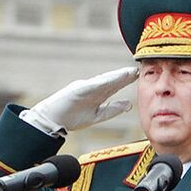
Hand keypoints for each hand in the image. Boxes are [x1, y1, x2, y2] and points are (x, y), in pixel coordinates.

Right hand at [23, 65, 138, 134]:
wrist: (52, 120)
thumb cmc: (72, 118)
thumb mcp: (98, 115)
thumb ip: (113, 109)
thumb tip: (129, 105)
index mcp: (97, 94)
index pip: (114, 86)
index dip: (126, 80)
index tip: (138, 75)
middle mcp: (92, 88)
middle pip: (111, 81)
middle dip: (124, 76)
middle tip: (137, 69)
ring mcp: (84, 88)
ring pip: (103, 81)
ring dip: (115, 77)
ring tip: (127, 73)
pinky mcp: (76, 90)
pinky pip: (90, 86)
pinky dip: (101, 83)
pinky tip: (110, 81)